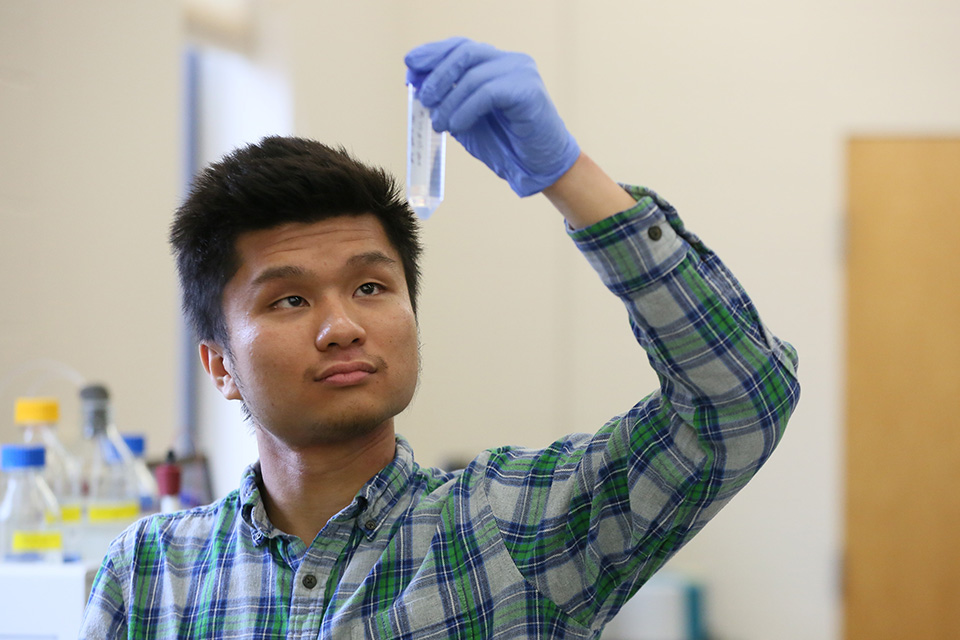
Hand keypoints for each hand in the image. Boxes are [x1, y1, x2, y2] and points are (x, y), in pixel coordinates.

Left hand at [404, 38, 580, 196]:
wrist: (538, 167)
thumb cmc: (505, 145)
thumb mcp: (466, 120)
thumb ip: (446, 102)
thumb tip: (417, 86)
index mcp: (497, 64)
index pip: (461, 47)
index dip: (433, 53)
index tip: (410, 65)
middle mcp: (511, 62)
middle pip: (466, 52)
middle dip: (438, 74)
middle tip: (423, 99)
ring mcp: (522, 73)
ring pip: (474, 74)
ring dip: (449, 101)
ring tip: (438, 124)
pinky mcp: (528, 91)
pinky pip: (488, 93)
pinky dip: (466, 110)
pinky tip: (456, 127)